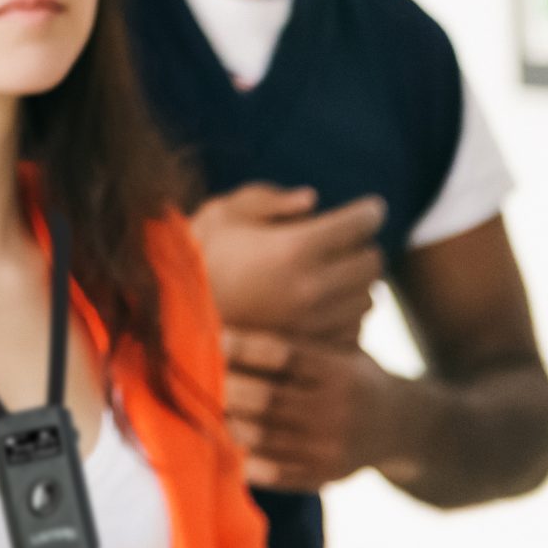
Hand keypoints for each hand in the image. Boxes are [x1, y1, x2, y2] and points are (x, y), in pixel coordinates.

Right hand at [192, 183, 385, 341]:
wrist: (175, 317)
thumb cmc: (199, 256)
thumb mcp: (225, 212)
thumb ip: (269, 200)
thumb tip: (312, 200)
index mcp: (296, 246)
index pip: (359, 223)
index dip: (370, 210)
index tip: (371, 208)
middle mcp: (312, 286)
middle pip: (372, 262)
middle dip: (366, 246)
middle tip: (352, 240)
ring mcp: (313, 322)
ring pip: (368, 298)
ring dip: (360, 283)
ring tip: (339, 273)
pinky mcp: (309, 347)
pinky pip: (353, 330)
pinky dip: (348, 315)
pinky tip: (330, 304)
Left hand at [221, 329, 403, 493]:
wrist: (405, 425)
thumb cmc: (355, 376)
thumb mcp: (341, 350)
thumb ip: (302, 340)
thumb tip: (243, 319)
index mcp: (340, 372)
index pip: (283, 355)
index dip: (245, 347)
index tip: (216, 337)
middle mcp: (338, 410)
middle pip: (268, 398)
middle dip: (229, 387)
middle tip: (199, 375)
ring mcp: (332, 447)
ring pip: (266, 437)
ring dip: (231, 423)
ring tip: (208, 410)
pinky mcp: (327, 475)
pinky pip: (279, 473)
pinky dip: (250, 463)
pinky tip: (230, 448)